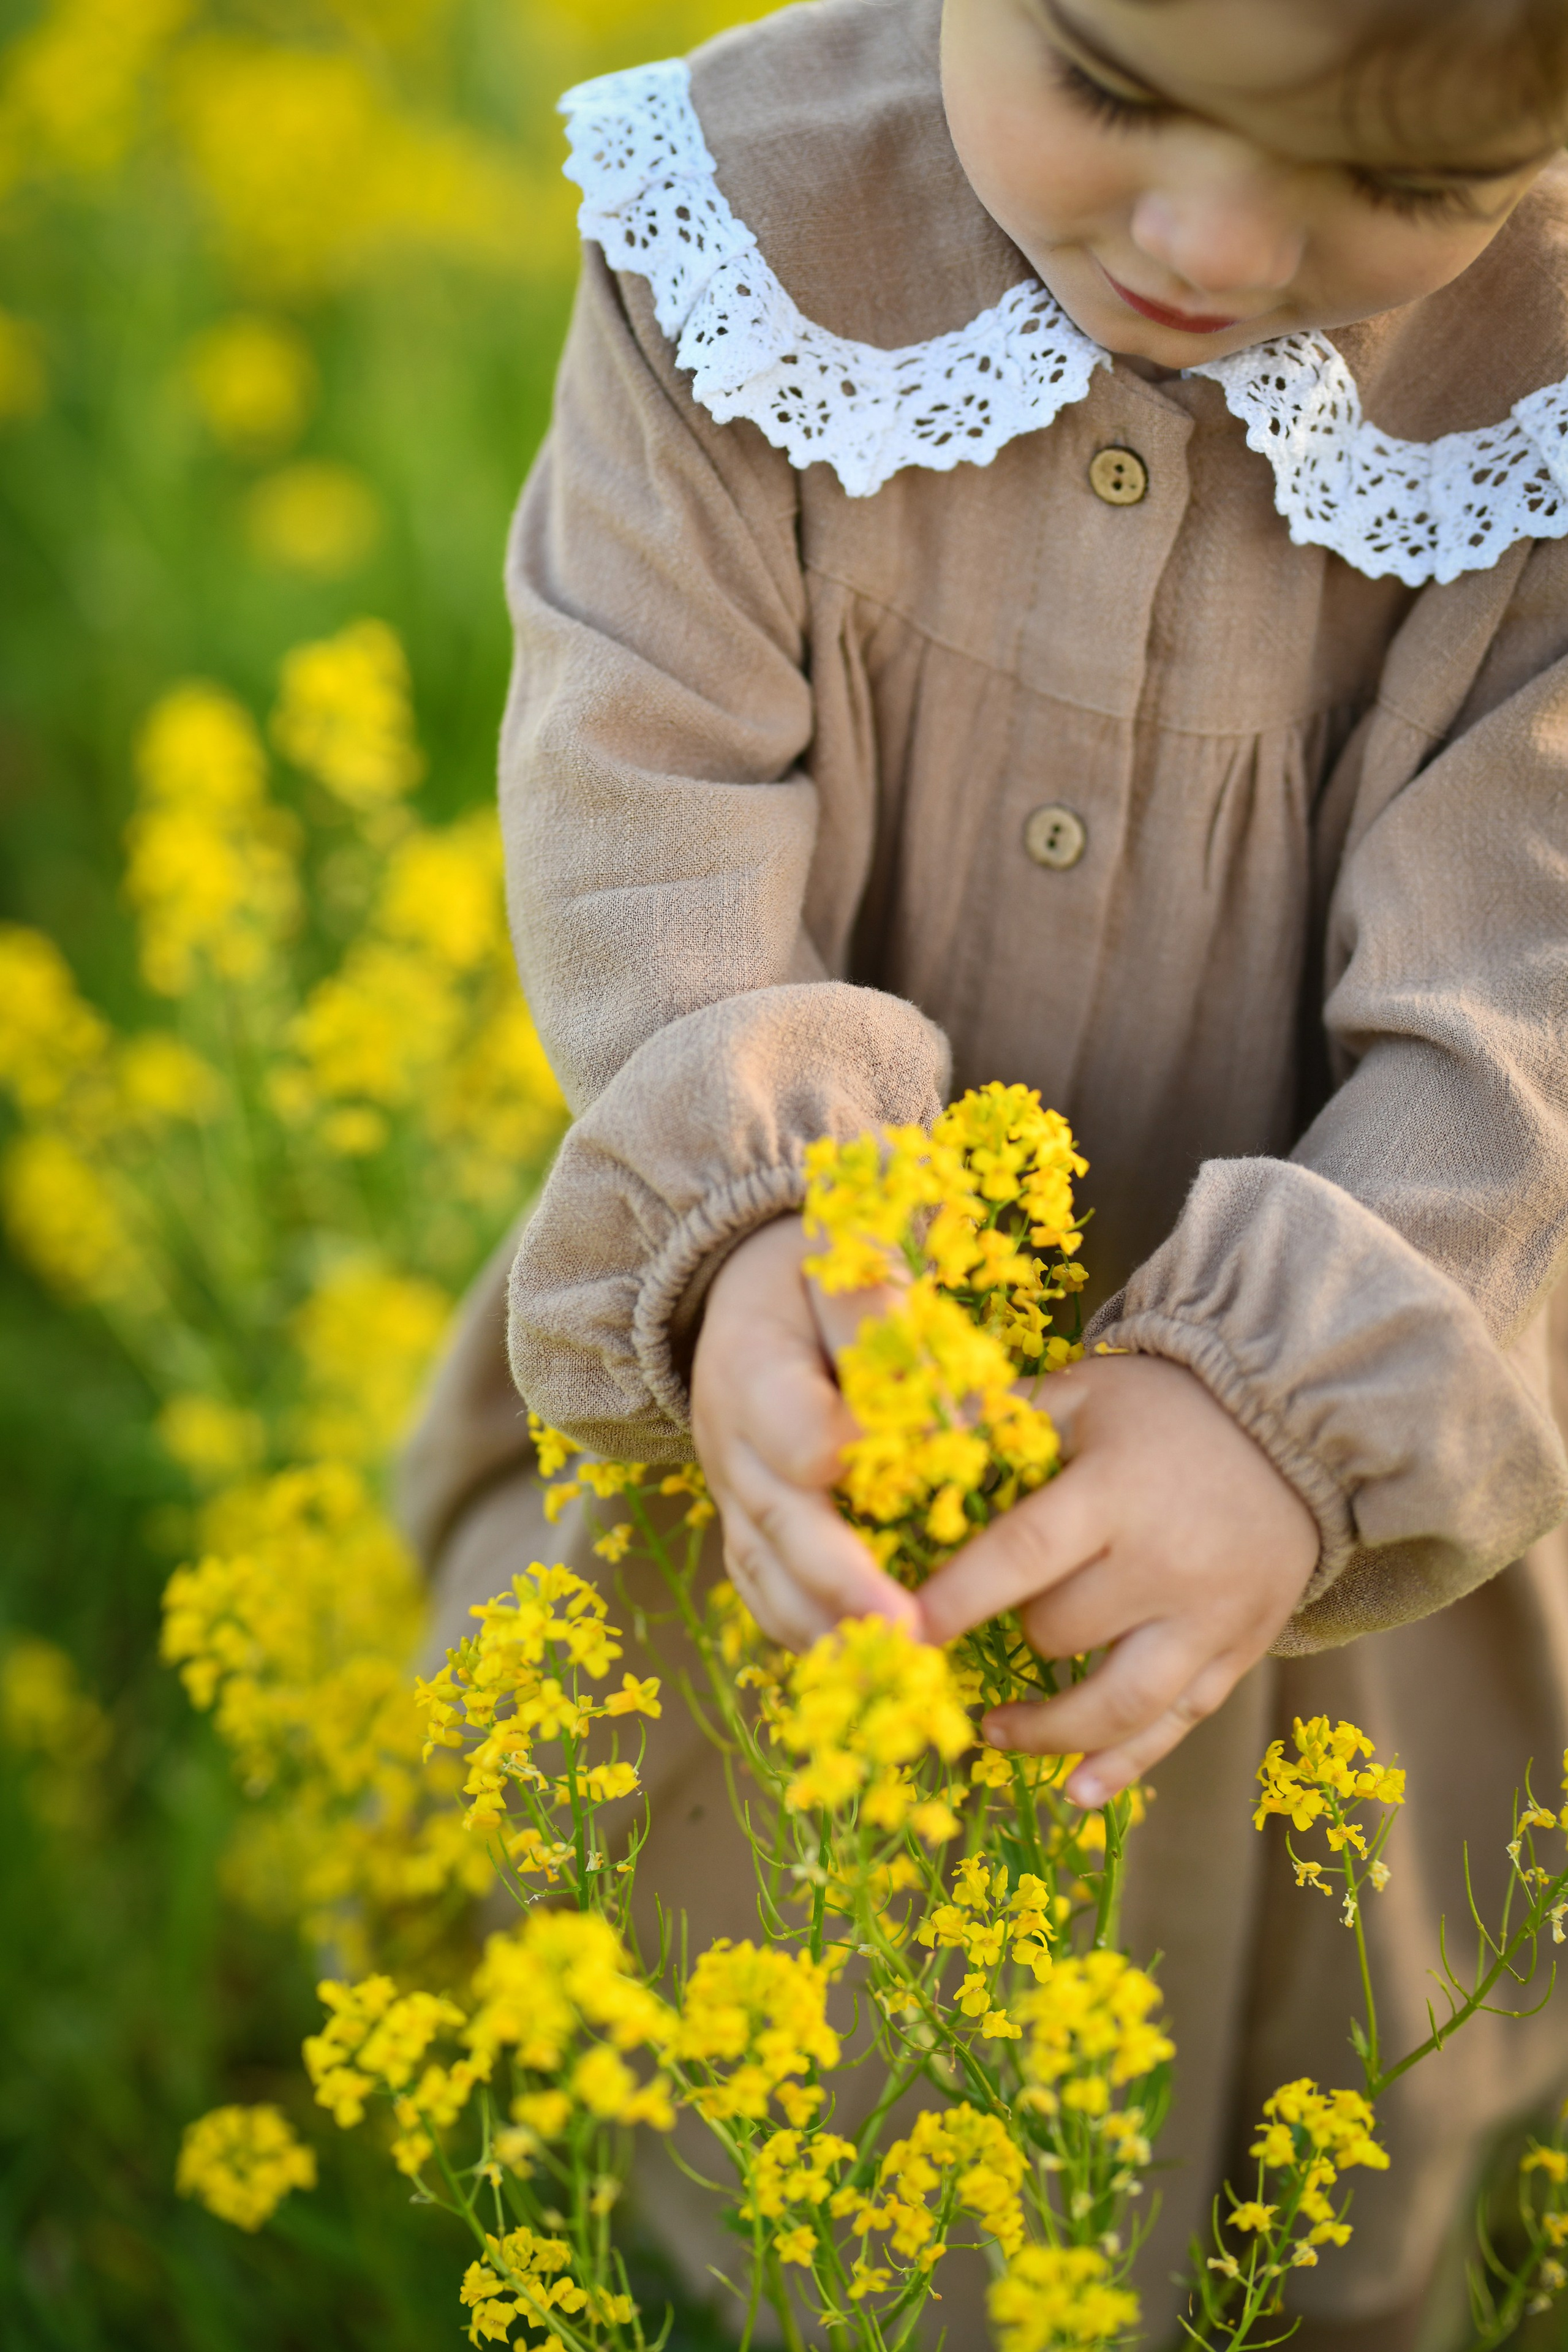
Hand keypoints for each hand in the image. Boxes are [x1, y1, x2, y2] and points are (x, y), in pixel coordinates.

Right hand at [690, 1215, 920, 1649]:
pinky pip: (761, 1588)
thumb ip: (880, 1319)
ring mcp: (731, 1491)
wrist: (738, 1283)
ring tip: (895, 1669)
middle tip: (907, 1631)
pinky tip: (855, 1662)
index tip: (927, 1460)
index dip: (859, 1455)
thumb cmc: (809, 1270)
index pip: (803, 1433)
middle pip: (781, 1524)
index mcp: (751, 1369)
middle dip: (843, 1583)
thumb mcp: (840, 1258)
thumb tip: (938, 1403)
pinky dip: (803, 1630)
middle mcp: (730, 1442)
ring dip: (826, 1627)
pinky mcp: (745, 1521)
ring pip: (767, 1573)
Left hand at [917, 1354, 1318, 1805]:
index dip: (958, 1598)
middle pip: (1063, 1632)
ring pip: (1119, 1704)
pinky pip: (1178, 1724)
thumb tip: (911, 1435)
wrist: (1298, 1427)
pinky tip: (1079, 1792)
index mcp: (1117, 1492)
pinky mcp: (1240, 1650)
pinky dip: (1127, 1765)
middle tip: (988, 1620)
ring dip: (1049, 1732)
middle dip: (1016, 1631)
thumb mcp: (1089, 1389)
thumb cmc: (1171, 1406)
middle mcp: (1165, 1565)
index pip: (1024, 1555)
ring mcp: (1208, 1618)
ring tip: (994, 1731)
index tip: (902, 1631)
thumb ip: (1004, 1415)